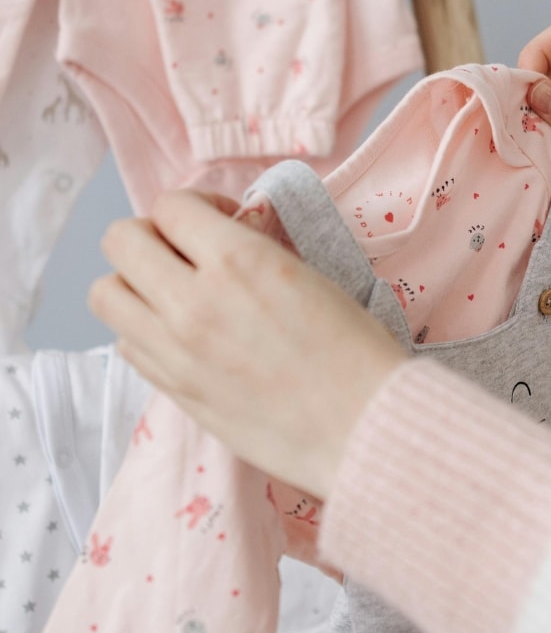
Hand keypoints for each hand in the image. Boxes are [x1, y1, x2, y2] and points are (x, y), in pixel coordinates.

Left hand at [88, 190, 405, 498]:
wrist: (362, 426)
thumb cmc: (357, 351)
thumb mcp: (311, 276)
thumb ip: (254, 253)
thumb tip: (226, 239)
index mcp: (239, 262)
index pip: (171, 206)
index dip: (196, 207)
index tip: (222, 222)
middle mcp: (193, 301)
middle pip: (121, 241)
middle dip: (152, 236)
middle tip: (188, 253)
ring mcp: (176, 351)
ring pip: (106, 294)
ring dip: (135, 284)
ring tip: (176, 296)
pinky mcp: (175, 391)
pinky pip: (127, 345)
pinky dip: (144, 330)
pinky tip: (185, 337)